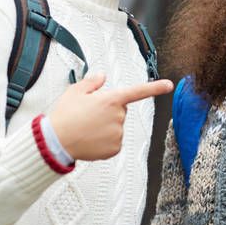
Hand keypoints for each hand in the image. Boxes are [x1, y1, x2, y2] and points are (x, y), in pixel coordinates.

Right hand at [49, 74, 173, 160]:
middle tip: (88, 115)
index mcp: (111, 99)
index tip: (169, 85)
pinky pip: (113, 141)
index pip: (137, 91)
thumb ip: (91, 82)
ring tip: (86, 128)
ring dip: (105, 126)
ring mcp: (118, 133)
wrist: (56, 141)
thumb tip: (102, 76)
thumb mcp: (75, 92)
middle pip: (120, 110)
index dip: (155, 88)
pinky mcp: (115, 148)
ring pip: (116, 126)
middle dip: (108, 111)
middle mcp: (118, 116)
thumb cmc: (64, 116)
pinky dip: (104, 141)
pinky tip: (90, 139)